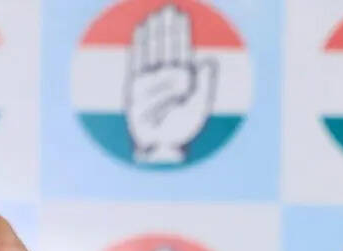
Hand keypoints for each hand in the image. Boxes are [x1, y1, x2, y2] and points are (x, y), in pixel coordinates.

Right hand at [125, 5, 217, 164]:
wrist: (163, 145)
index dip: (182, 33)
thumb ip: (205, 84)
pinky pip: (137, 61)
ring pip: (153, 50)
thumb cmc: (182, 128)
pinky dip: (139, 46)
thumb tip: (208, 61)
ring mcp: (149, 79)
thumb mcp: (199, 106)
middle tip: (169, 7)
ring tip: (155, 15)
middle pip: (166, 46)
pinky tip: (140, 31)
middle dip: (168, 27)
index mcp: (181, 79)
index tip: (182, 15)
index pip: (181, 50)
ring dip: (154, 32)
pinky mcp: (135, 86)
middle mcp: (164, 76)